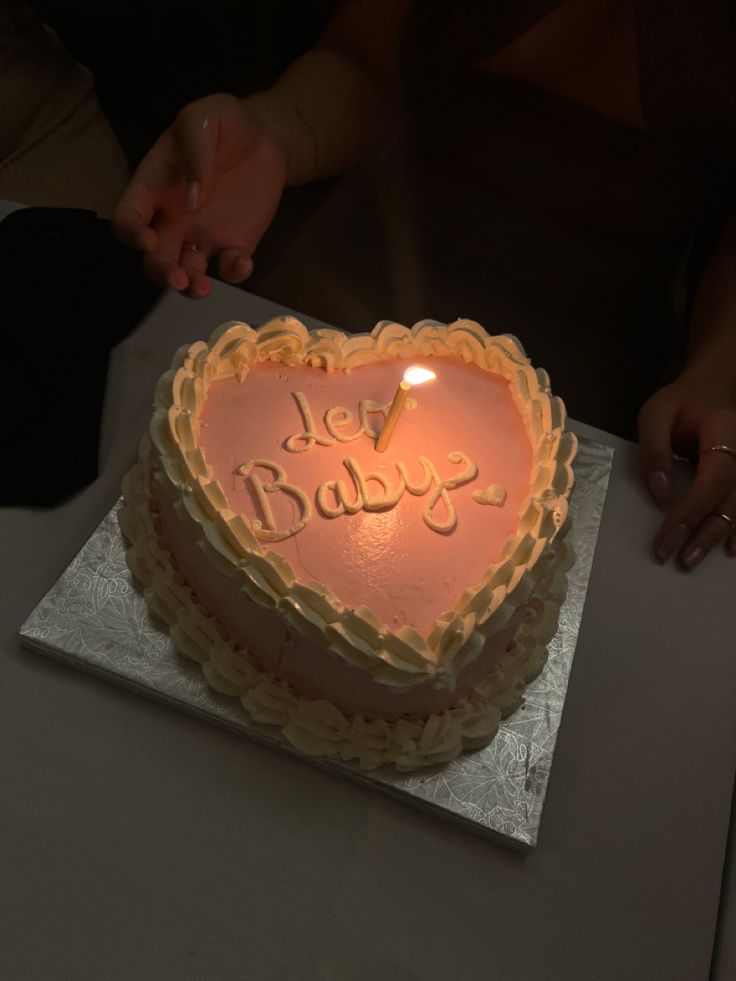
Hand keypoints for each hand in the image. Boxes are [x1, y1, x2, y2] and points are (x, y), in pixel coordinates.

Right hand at [112, 94, 287, 298]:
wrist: (267, 137)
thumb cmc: (225, 122)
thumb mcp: (203, 119)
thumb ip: (195, 153)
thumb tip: (194, 199)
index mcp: (153, 187)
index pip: (127, 217)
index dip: (130, 233)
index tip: (147, 239)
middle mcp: (173, 219)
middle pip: (154, 257)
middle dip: (161, 272)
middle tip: (178, 277)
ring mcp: (203, 235)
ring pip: (186, 271)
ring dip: (189, 286)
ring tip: (202, 287)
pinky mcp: (234, 244)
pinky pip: (228, 269)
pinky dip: (233, 272)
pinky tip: (242, 261)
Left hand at [639, 375, 735, 569]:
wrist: (714, 386)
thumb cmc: (681, 401)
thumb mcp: (656, 413)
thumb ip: (655, 450)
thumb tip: (660, 493)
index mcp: (725, 435)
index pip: (714, 480)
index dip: (692, 511)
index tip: (667, 537)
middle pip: (732, 501)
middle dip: (706, 533)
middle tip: (680, 560)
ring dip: (719, 537)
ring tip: (693, 559)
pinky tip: (730, 550)